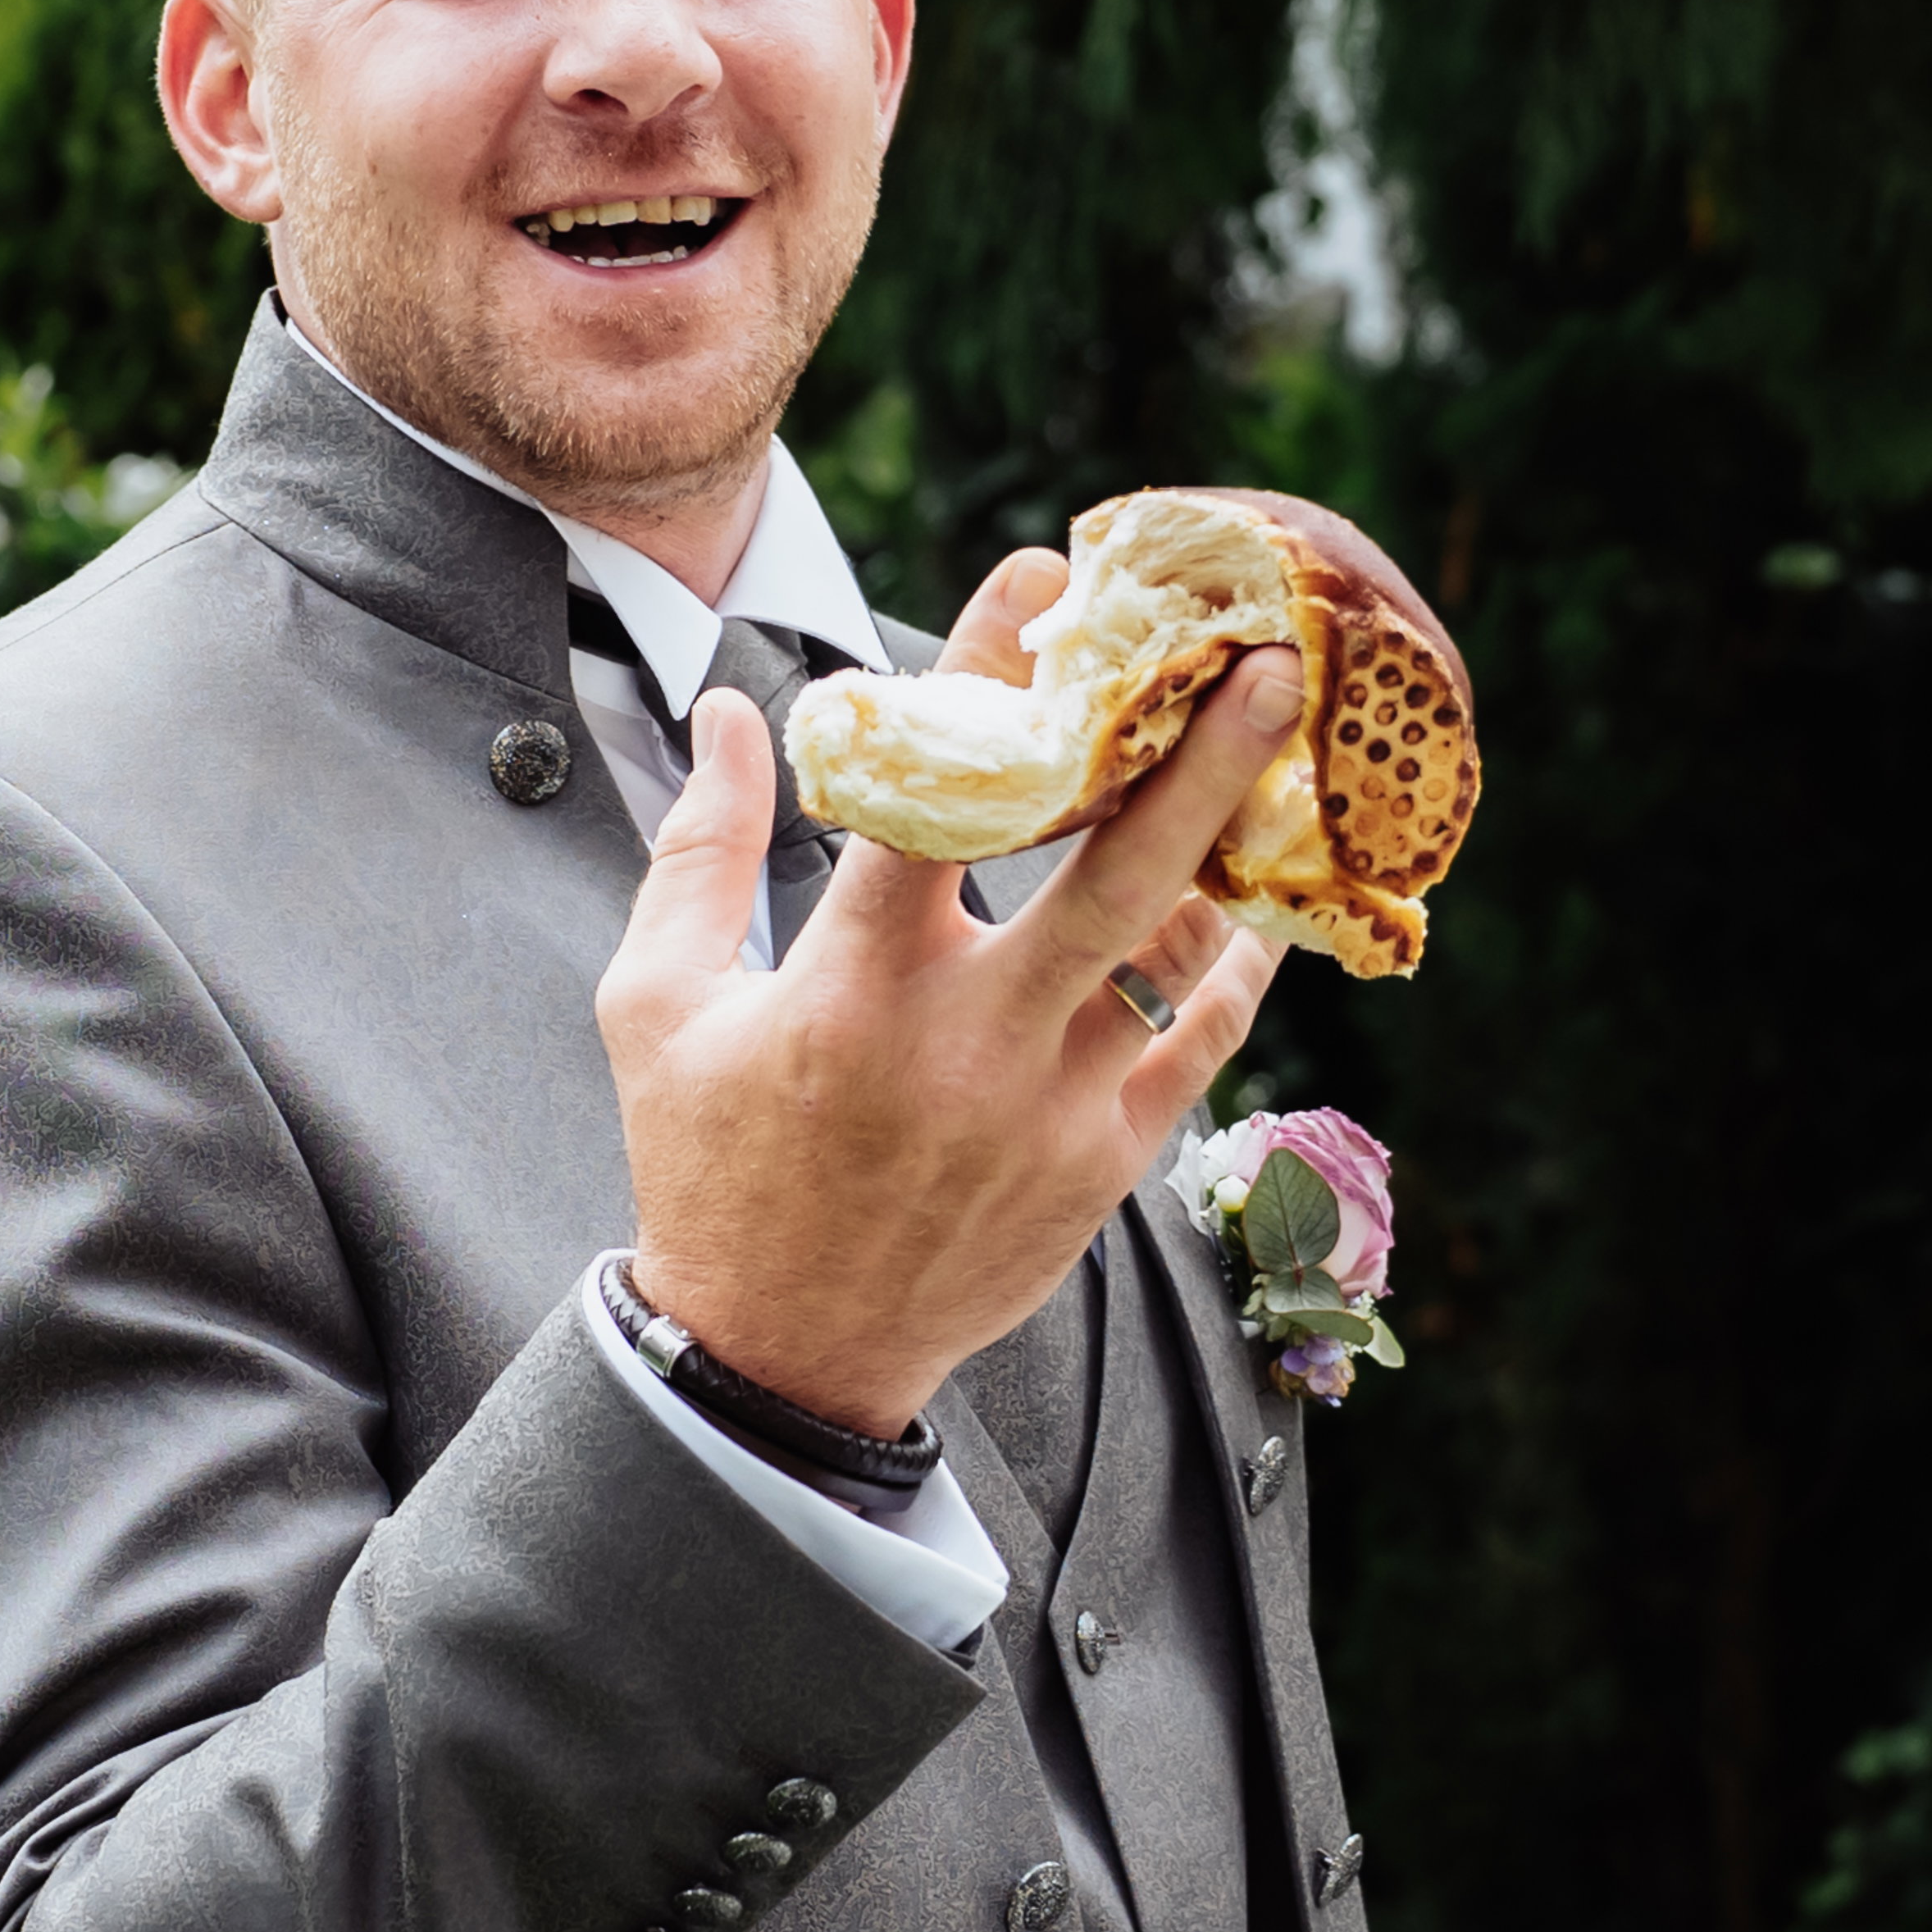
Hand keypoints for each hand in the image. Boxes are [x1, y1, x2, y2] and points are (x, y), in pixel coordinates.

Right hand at [595, 548, 1304, 1436]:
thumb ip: (699, 849)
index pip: (938, 794)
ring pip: (1174, 955)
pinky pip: (1195, 1045)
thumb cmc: (707, 1168)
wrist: (780, 1357)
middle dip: (1199, 754)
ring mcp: (1049, 1108)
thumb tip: (725, 713)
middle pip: (1113, 868)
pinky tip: (1247, 909)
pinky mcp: (1101, 1169)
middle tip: (1265, 661)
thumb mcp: (658, 1007)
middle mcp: (966, 1041)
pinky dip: (1225, 972)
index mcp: (852, 986)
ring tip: (1273, 767)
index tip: (1041, 574)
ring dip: (1227, 852)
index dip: (987, 670)